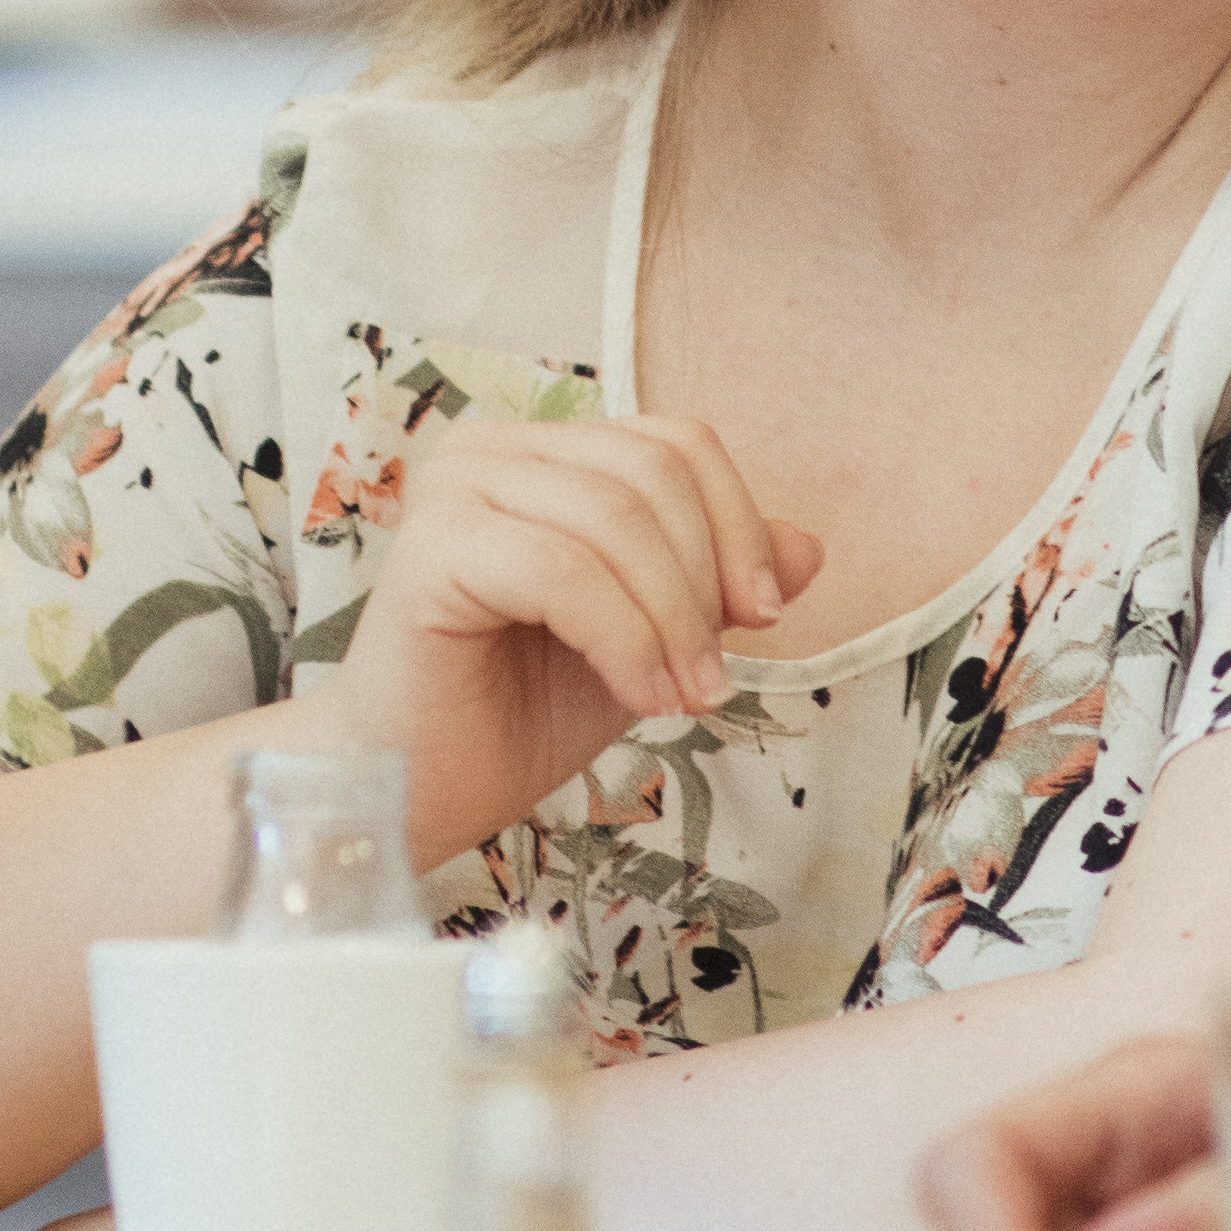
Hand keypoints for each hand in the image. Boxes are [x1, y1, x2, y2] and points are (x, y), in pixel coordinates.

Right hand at [330, 408, 819, 850]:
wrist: (421, 788)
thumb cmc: (518, 710)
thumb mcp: (649, 638)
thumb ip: (716, 586)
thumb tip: (809, 548)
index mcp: (541, 451)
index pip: (676, 443)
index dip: (738, 524)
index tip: (763, 617)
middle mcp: (491, 448)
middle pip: (652, 474)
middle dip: (705, 584)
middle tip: (710, 682)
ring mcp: (452, 489)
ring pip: (614, 519)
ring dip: (671, 622)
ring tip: (678, 698)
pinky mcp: (429, 550)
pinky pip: (563, 571)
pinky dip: (623, 637)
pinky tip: (637, 695)